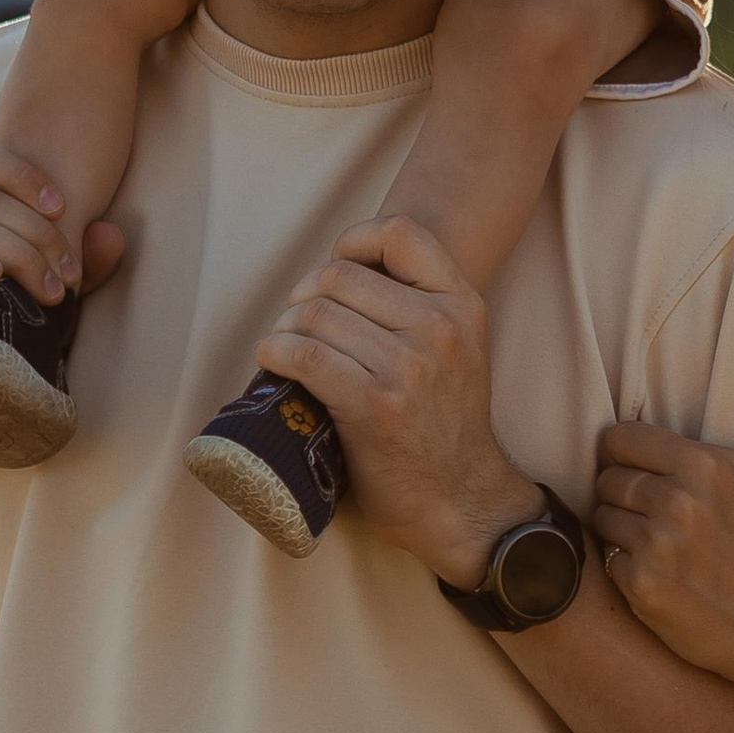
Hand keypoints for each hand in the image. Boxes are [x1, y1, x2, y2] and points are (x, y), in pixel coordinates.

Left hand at [259, 219, 540, 584]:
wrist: (461, 500)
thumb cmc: (444, 425)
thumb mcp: (458, 349)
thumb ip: (420, 306)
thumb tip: (340, 273)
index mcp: (461, 304)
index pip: (400, 232)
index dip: (353, 242)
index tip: (335, 274)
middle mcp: (438, 327)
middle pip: (339, 275)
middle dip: (305, 296)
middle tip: (299, 325)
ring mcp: (408, 366)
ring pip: (314, 314)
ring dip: (284, 329)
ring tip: (285, 350)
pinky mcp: (373, 404)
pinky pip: (304, 355)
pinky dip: (274, 354)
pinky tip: (272, 364)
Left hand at [589, 424, 733, 690]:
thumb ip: (698, 450)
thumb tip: (636, 439)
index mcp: (704, 465)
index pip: (621, 438)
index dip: (623, 455)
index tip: (635, 471)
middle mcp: (677, 500)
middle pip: (608, 479)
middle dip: (623, 495)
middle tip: (652, 517)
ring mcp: (657, 544)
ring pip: (602, 517)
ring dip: (620, 530)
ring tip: (656, 546)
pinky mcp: (642, 584)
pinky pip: (607, 558)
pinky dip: (625, 566)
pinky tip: (657, 574)